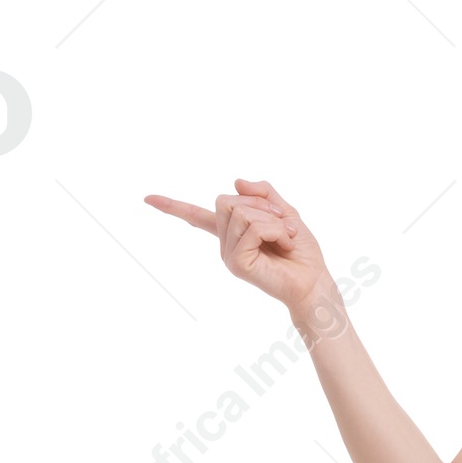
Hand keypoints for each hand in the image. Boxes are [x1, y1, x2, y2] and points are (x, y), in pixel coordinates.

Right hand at [143, 177, 331, 316]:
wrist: (314, 281)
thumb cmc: (302, 252)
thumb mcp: (285, 213)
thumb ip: (262, 194)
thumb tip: (235, 181)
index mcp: (234, 232)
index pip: (198, 216)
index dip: (172, 206)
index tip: (147, 198)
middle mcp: (226, 243)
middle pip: (225, 201)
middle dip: (258, 204)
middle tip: (282, 223)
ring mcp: (228, 255)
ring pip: (239, 212)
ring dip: (271, 219)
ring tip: (285, 237)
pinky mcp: (236, 263)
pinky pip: (251, 228)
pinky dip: (274, 229)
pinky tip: (283, 244)